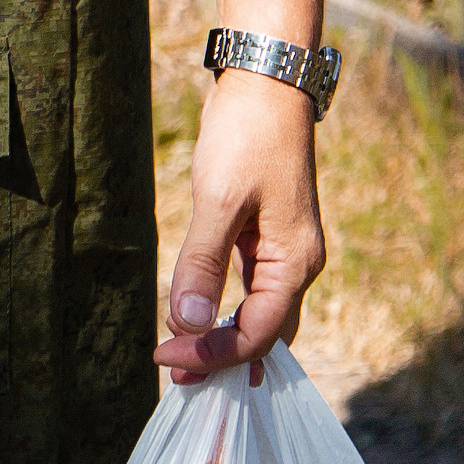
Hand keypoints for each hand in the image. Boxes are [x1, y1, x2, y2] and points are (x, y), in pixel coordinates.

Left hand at [154, 67, 326, 384]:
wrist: (266, 83)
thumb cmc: (246, 135)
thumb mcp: (218, 198)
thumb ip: (203, 262)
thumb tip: (187, 324)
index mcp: (294, 263)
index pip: (255, 335)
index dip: (211, 355)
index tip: (165, 359)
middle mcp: (298, 265)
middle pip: (263, 334)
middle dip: (221, 361)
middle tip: (175, 380)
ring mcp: (285, 250)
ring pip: (259, 315)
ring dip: (224, 341)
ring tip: (184, 362)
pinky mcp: (268, 235)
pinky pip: (252, 290)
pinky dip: (228, 312)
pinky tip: (205, 322)